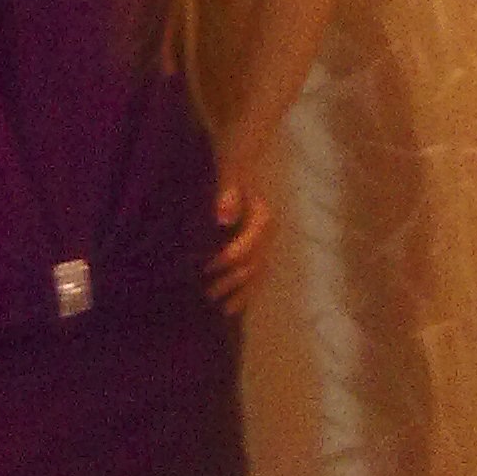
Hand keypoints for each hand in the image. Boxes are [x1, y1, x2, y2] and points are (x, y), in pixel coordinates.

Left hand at [206, 179, 274, 313]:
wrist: (244, 167)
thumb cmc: (233, 173)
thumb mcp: (229, 176)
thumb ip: (228, 195)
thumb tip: (223, 218)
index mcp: (263, 218)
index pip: (247, 246)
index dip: (227, 258)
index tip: (207, 267)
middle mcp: (269, 235)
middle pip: (252, 265)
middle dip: (231, 281)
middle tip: (209, 294)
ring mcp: (267, 245)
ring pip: (257, 275)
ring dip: (240, 292)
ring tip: (222, 309)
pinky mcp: (261, 252)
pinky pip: (257, 276)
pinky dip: (246, 293)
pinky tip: (234, 308)